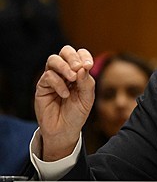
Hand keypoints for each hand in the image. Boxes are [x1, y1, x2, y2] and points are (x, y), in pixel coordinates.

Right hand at [35, 45, 94, 160]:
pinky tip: (65, 94)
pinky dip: (58, 83)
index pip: (80, 54)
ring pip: (53, 60)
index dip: (84, 56)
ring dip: (64, 66)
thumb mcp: (87, 98)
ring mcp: (53, 78)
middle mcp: (65, 71)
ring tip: (72, 78)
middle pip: (65, 51)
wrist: (65, 130)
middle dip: (72, 57)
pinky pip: (48, 76)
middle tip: (78, 67)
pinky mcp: (42, 86)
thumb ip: (87, 82)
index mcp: (78, 71)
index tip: (89, 65)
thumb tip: (83, 67)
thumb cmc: (77, 113)